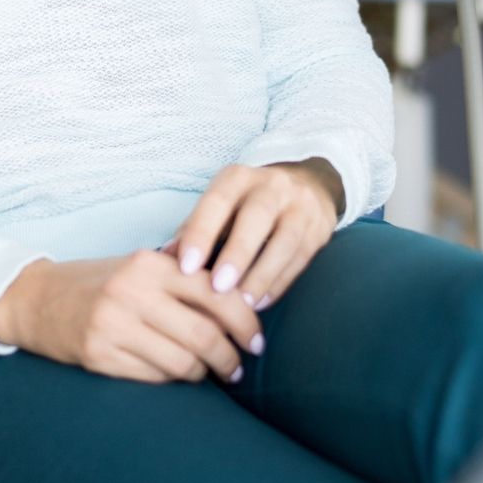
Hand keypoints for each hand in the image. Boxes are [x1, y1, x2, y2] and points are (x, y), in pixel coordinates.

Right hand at [0, 248, 264, 385]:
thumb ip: (182, 279)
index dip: (245, 321)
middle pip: (204, 334)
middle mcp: (131, 292)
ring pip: (182, 362)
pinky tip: (172, 373)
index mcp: (148, 265)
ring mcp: (113, 326)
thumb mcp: (137, 266)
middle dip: (230, 357)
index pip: (214, 293)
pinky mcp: (99, 356)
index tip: (256, 340)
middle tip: (238, 367)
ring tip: (207, 373)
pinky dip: (172, 379)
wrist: (34, 298)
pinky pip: (154, 377)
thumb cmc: (97, 282)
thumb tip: (241, 301)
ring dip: (203, 373)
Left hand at [162, 159, 342, 310]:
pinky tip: (260, 303)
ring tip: (241, 305)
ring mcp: (299, 206)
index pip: (217, 202)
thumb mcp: (221, 205)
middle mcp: (271, 186)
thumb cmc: (247, 204)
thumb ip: (194, 229)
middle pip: (255, 218)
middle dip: (236, 254)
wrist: (307, 185)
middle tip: (217, 288)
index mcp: (237, 178)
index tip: (184, 267)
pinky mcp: (319, 229)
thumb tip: (163, 260)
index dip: (200, 234)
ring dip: (261, 275)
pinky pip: (300, 258)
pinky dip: (279, 283)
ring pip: (284, 241)